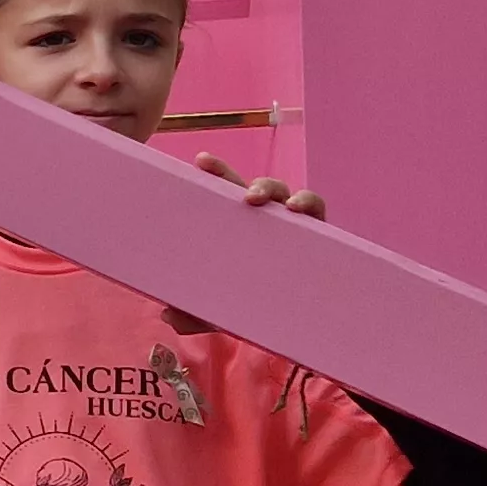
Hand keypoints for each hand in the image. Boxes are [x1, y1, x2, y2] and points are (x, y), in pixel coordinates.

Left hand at [162, 156, 324, 335]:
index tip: (202, 161)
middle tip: (248, 197)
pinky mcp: (318, 238)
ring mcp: (292, 226)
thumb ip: (191, 315)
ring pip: (289, 195)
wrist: (286, 324)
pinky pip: (318, 214)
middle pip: (262, 188)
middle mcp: (266, 220)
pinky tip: (299, 212)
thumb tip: (168, 315)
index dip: (217, 171)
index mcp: (238, 225)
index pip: (226, 191)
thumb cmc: (246, 306)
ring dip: (282, 192)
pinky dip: (310, 205)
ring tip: (279, 205)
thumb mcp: (215, 311)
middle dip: (256, 183)